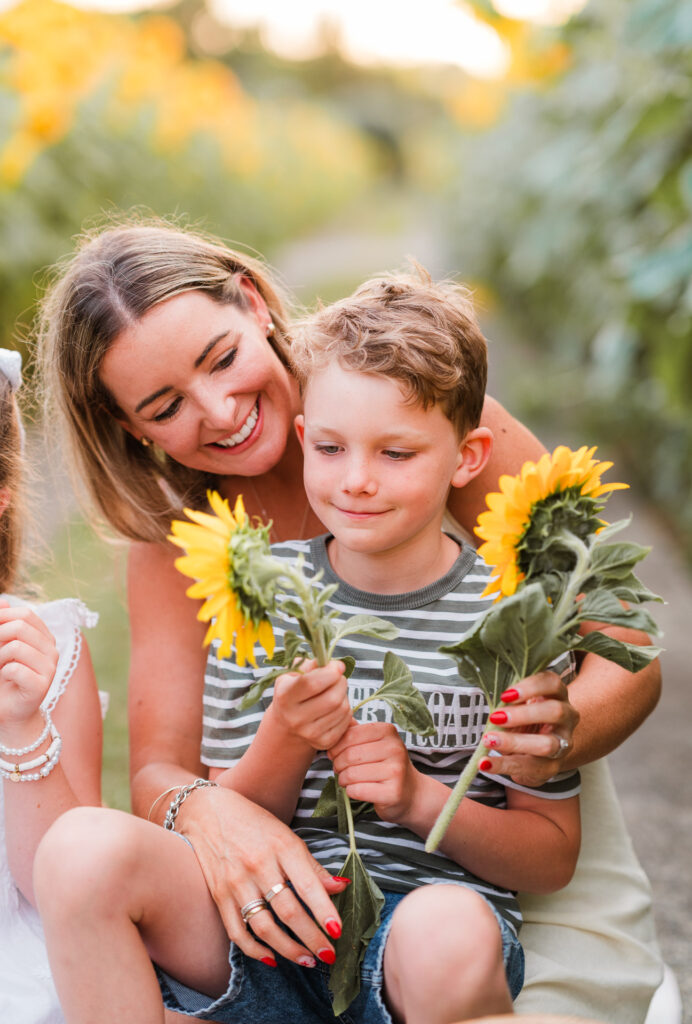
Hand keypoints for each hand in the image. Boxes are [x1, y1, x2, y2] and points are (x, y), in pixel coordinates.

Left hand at [0, 602, 58, 744]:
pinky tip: (4, 679)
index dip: (3, 617)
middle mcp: (51, 650)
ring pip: (15, 647)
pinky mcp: (42, 686)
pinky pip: (14, 669)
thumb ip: (3, 624)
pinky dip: (2, 673)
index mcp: (44, 637)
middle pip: (20, 626)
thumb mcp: (1, 646)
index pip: (25, 614)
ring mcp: (50, 668)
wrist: (10, 710)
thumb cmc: (3, 677)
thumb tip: (3, 602)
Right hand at [176, 783, 347, 964]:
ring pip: (265, 927)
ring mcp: (237, 882)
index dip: (324, 912)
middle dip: (312, 938)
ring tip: (307, 960)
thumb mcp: (287, 835)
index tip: (337, 932)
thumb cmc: (253, 822)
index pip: (308, 886)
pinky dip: (255, 950)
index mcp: (282, 846)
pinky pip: (237, 931)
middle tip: (328, 955)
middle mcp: (259, 865)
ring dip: (288, 950)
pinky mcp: (219, 895)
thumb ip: (312, 865)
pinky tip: (271, 959)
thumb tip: (340, 887)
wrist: (206, 811)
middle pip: (289, 911)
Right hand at [272, 658, 351, 750]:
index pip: (312, 684)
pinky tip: (335, 706)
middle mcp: (294, 718)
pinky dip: (346, 709)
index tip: (337, 665)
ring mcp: (309, 733)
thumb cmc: (293, 690)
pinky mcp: (323, 742)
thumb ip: (311, 664)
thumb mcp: (294, 673)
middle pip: (332, 698)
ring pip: (342, 708)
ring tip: (334, 691)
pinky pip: (346, 720)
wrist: (287, 723)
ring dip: (344, 695)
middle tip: (337, 677)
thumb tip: (334, 665)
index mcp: (284, 697)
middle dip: (341, 682)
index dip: (331, 672)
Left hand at [329, 721, 421, 823]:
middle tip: (339, 769)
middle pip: (350, 755)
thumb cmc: (385, 764)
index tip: (334, 754)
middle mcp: (395, 748)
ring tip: (346, 780)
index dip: (336, 747)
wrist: (410, 791)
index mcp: (388, 731)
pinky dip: (350, 791)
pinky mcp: (393, 792)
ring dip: (342, 779)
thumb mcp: (374, 742)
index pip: (350, 735)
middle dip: (337, 764)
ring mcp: (396, 771)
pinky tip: (355, 789)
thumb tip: (337, 721)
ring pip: (352, 774)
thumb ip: (355, 731)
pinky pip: (357, 790)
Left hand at [480, 670, 579, 787]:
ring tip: (489, 740)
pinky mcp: (553, 766)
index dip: (531, 687)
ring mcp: (564, 743)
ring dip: (514, 742)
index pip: (552, 684)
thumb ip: (511, 701)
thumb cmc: (527, 717)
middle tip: (496, 717)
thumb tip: (493, 705)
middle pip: (555, 712)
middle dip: (524, 714)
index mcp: (557, 694)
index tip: (506, 694)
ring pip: (547, 744)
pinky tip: (486, 763)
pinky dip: (504, 765)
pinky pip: (531, 768)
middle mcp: (567, 717)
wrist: (544, 745)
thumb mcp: (519, 703)